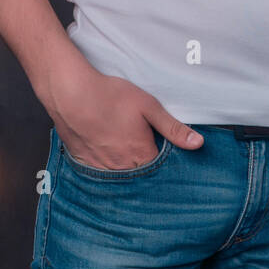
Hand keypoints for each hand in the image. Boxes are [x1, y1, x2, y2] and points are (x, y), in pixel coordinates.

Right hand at [45, 57, 203, 169]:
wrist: (70, 92)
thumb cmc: (109, 96)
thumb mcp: (148, 107)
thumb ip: (173, 128)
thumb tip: (198, 144)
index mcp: (140, 155)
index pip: (160, 170)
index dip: (165, 163)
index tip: (165, 154)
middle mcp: (121, 167)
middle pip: (140, 176)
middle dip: (146, 168)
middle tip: (144, 152)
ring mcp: (100, 167)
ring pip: (119, 176)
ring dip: (126, 169)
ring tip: (125, 152)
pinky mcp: (83, 162)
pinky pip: (100, 173)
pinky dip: (106, 166)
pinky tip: (107, 153)